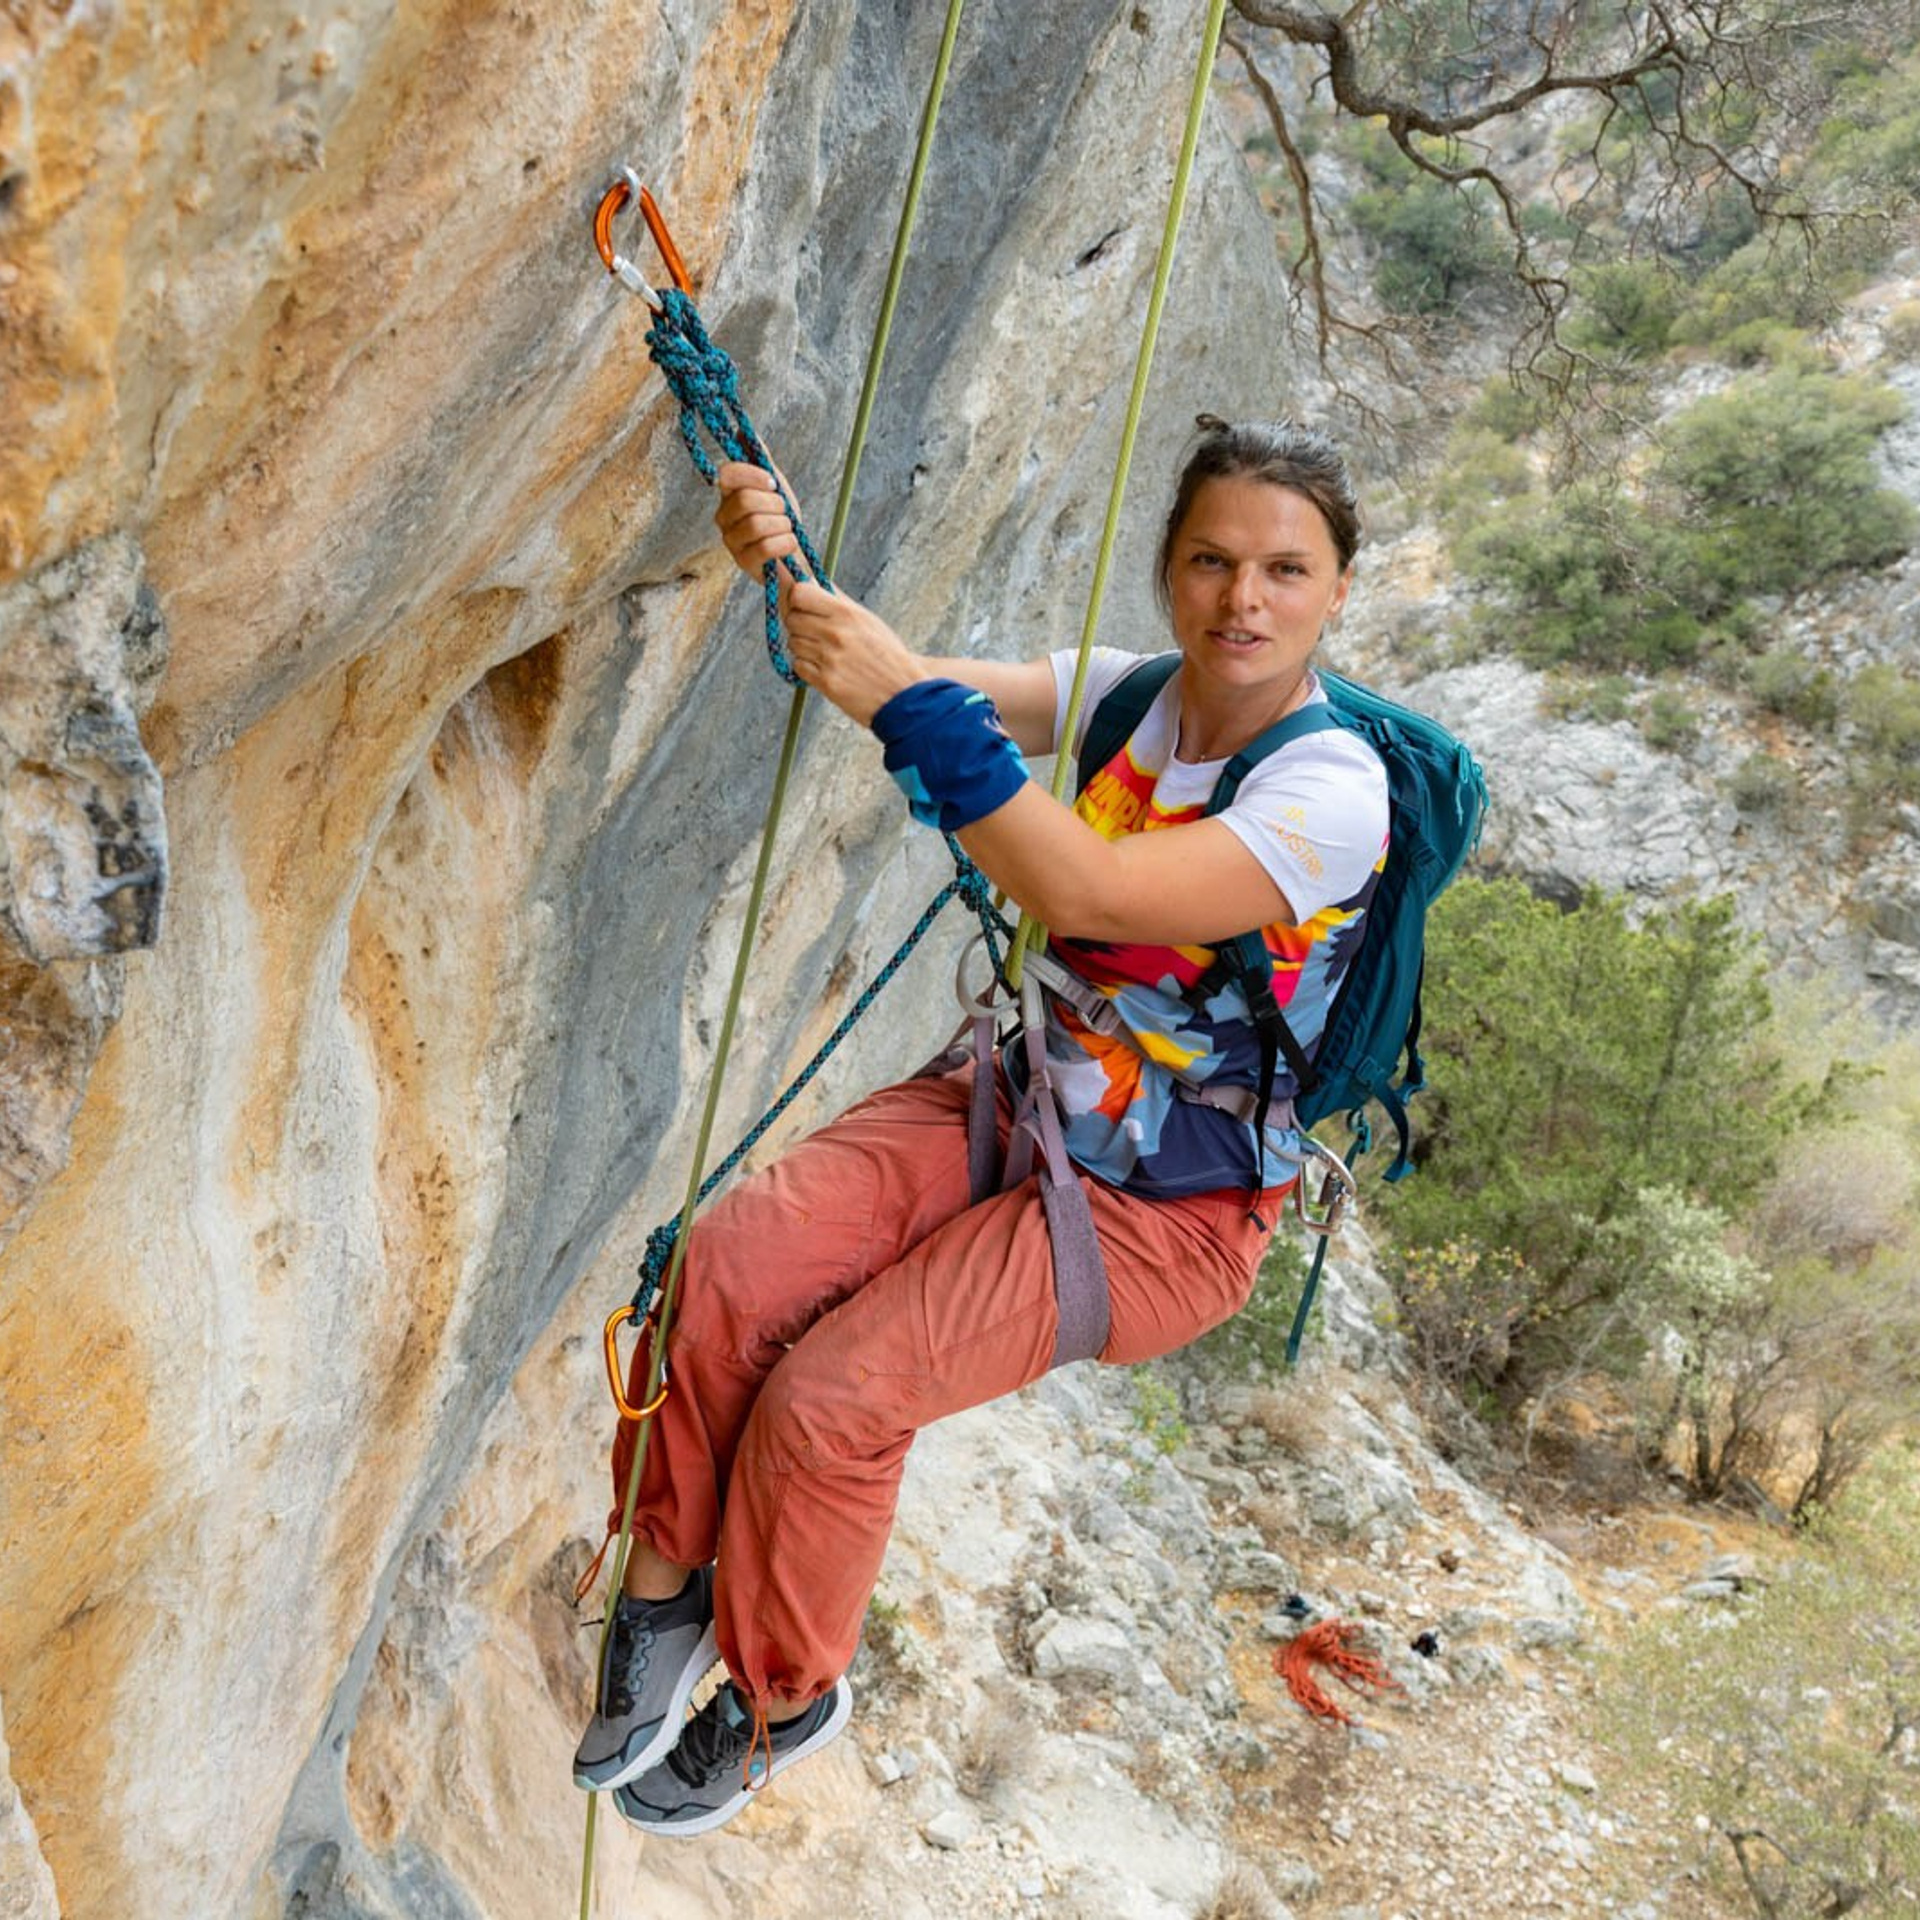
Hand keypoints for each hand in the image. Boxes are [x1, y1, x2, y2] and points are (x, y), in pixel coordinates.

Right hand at [713, 461, 799, 576]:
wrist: (797, 558)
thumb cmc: (784, 521)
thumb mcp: (776, 488)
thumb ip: (761, 460)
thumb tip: (744, 431)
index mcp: (729, 495)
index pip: (726, 475)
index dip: (751, 475)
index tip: (773, 483)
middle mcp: (724, 517)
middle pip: (745, 500)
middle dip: (775, 504)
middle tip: (785, 512)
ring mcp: (731, 542)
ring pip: (756, 524)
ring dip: (782, 525)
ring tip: (787, 530)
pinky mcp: (743, 563)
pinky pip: (765, 547)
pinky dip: (786, 543)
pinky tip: (789, 545)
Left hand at [781, 577, 925, 725]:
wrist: (903, 694)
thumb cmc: (887, 654)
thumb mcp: (867, 620)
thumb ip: (837, 600)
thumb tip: (809, 578)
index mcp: (847, 614)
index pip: (800, 593)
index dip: (798, 599)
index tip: (805, 606)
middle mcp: (836, 634)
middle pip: (792, 619)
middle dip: (799, 624)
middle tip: (815, 632)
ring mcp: (829, 659)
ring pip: (793, 643)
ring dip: (803, 647)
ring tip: (825, 652)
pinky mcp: (825, 682)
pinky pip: (798, 666)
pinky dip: (806, 666)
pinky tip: (825, 667)